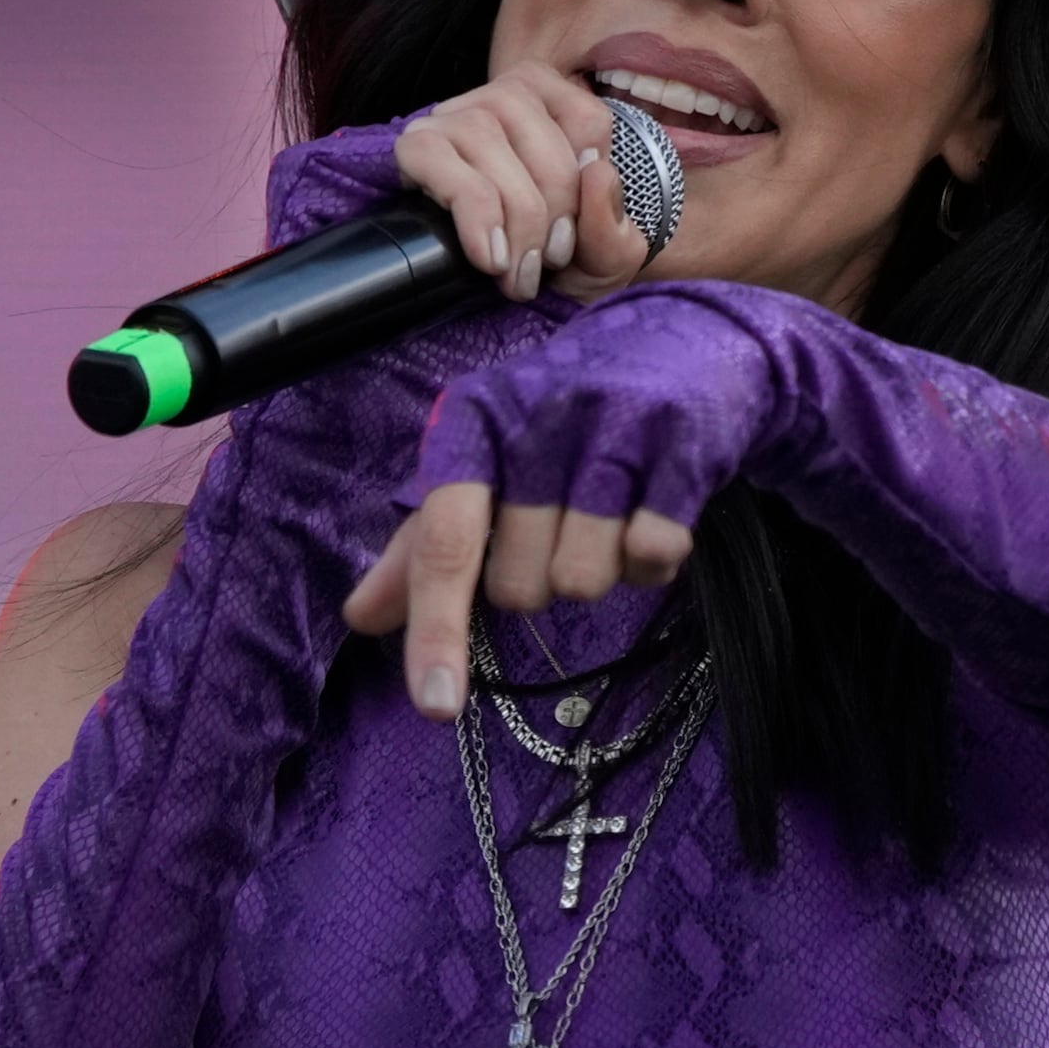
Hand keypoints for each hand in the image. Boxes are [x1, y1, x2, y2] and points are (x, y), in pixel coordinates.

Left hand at [338, 289, 782, 720]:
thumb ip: (425, 544)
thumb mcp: (490, 461)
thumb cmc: (568, 417)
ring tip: (615, 514)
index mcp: (475, 420)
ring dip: (600, 571)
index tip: (436, 706)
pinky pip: (653, 555)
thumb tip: (360, 617)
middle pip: (519, 586)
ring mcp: (615, 425)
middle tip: (564, 525)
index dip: (436, 630)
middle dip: (541, 580)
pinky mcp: (683, 443)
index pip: (444, 542)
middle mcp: (538, 416)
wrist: (688, 341)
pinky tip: (657, 512)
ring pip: (584, 580)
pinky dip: (653, 559)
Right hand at [394, 67, 654, 304]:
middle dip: (551, 210)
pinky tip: (488, 257)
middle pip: (537, 133)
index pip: (586, 121)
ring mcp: (455, 115)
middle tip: (548, 263)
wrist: (501, 297)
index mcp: (558, 102)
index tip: (577, 233)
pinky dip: (473, 214)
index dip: (587, 186)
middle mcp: (504, 95)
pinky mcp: (417, 145)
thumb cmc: (556, 260)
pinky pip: (439, 160)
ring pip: (487, 141)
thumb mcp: (604, 254)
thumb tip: (596, 173)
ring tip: (516, 272)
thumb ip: (613, 223)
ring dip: (512, 217)